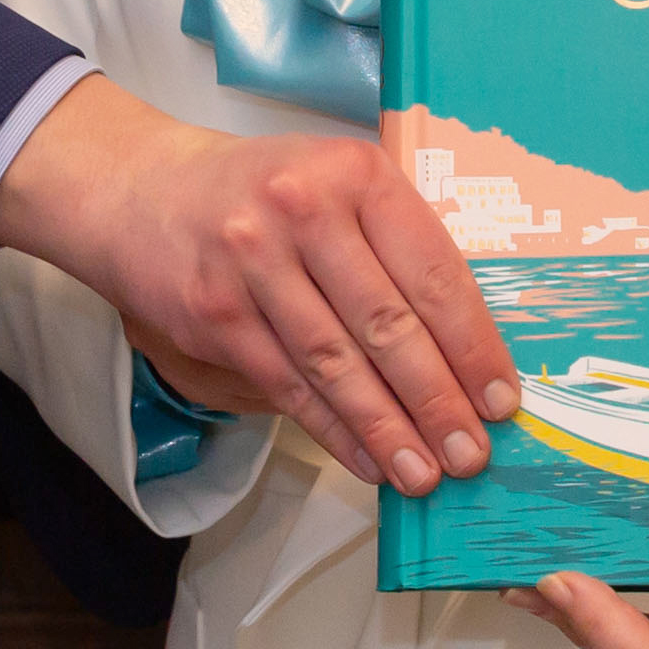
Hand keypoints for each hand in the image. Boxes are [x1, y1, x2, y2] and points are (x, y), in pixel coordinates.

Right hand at [0, 75, 517, 492]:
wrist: (147, 191)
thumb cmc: (268, 194)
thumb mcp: (341, 185)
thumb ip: (398, 246)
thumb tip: (468, 350)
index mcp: (356, 174)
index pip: (432, 272)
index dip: (472, 345)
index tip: (501, 399)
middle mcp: (303, 211)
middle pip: (386, 324)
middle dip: (437, 400)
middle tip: (471, 454)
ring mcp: (251, 263)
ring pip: (335, 364)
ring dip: (387, 429)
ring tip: (426, 475)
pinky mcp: (214, 313)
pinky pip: (287, 385)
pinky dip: (333, 430)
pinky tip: (368, 461)